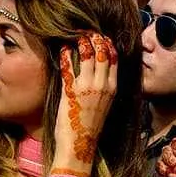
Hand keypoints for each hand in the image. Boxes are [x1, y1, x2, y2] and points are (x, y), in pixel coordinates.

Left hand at [50, 33, 117, 176]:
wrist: (80, 145)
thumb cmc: (90, 126)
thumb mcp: (104, 104)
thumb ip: (103, 87)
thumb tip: (98, 73)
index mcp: (112, 88)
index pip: (113, 58)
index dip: (107, 44)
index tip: (101, 36)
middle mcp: (102, 85)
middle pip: (102, 52)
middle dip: (95, 37)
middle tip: (87, 31)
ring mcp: (86, 87)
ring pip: (86, 55)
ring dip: (80, 42)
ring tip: (75, 35)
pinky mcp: (70, 91)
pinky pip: (68, 66)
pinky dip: (65, 54)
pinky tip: (62, 48)